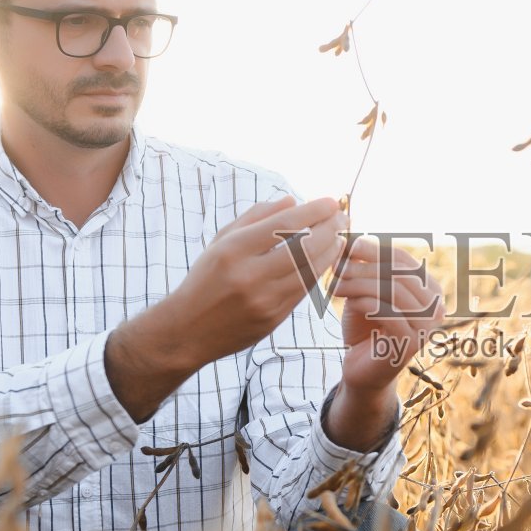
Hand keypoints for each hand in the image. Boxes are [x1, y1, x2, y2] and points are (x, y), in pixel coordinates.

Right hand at [163, 195, 349, 370]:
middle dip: (330, 228)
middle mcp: (249, 275)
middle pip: (304, 247)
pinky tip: (326, 259)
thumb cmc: (205, 279)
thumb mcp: (221, 241)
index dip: (314, 211)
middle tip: (343, 217)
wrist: (188, 330)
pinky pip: (304, 290)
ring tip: (340, 237)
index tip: (331, 202)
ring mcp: (263, 300)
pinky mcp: (273, 319)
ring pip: (310, 271)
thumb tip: (291, 201)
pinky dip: (319, 272)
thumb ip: (256, 217)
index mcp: (234, 250)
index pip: (284, 224)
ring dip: (331, 251)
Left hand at [330, 236, 443, 396]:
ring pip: (393, 291)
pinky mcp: (412, 344)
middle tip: (336, 266)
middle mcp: (437, 307)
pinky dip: (365, 303)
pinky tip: (348, 302)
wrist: (361, 368)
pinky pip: (388, 313)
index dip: (374, 249)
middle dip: (364, 267)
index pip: (403, 260)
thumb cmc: (364, 326)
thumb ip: (366, 268)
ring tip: (335, 284)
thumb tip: (353, 239)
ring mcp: (428, 327)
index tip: (346, 245)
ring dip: (360, 283)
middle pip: (398, 274)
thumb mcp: (365, 291)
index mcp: (431, 290)